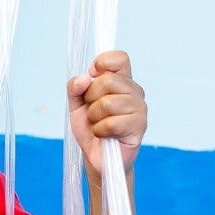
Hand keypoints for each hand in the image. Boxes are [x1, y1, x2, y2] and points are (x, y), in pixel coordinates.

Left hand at [68, 50, 146, 177]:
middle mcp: (134, 91)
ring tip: (98, 124)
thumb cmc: (91, 128)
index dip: (102, 63)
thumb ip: (75, 87)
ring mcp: (140, 108)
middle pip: (107, 80)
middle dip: (90, 98)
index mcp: (122, 80)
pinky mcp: (139, 126)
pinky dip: (100, 131)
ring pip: (107, 103)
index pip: (119, 58)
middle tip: (93, 112)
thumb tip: (84, 77)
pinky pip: (111, 123)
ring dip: (94, 117)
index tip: (92, 76)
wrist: (97, 156)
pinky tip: (104, 135)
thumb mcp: (76, 105)